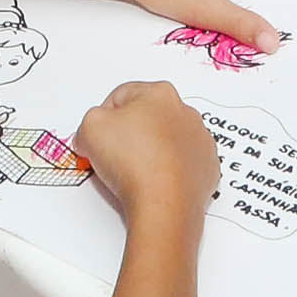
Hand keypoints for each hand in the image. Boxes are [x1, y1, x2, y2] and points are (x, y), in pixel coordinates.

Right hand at [77, 80, 217, 224]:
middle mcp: (186, 113)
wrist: (164, 203)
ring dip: (150, 151)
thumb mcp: (90, 128)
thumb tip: (94, 133)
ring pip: (166, 141)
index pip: (121, 97)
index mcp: (160, 94)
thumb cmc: (134, 163)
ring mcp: (199, 141)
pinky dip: (169, 171)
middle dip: (130, 133)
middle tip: (115, 155)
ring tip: (135, 172)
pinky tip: (154, 182)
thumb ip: (90, 121)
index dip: (104, 118)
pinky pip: (182, 164)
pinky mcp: (206, 167)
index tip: (100, 137)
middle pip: (147, 118)